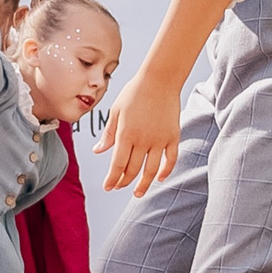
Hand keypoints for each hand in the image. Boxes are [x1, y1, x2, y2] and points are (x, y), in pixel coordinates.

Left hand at [94, 74, 181, 196]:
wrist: (159, 79)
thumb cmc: (134, 93)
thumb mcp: (116, 111)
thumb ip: (108, 133)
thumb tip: (98, 151)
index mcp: (125, 134)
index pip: (117, 164)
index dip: (112, 179)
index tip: (108, 187)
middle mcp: (142, 140)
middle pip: (132, 169)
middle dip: (124, 182)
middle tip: (119, 187)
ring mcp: (159, 140)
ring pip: (151, 170)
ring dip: (144, 184)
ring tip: (138, 193)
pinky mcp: (173, 137)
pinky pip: (170, 159)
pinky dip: (166, 171)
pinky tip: (160, 178)